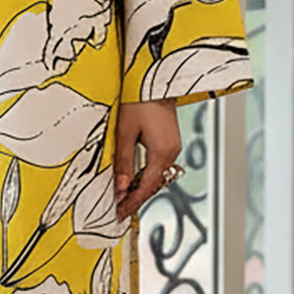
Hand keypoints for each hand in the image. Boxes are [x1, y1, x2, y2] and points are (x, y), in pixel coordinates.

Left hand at [114, 100, 181, 219]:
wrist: (154, 79)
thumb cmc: (138, 100)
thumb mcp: (125, 132)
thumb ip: (124, 161)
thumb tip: (121, 186)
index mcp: (162, 151)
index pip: (146, 187)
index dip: (132, 202)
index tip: (119, 213)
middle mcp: (172, 151)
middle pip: (154, 185)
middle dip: (137, 199)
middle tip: (119, 210)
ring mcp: (173, 146)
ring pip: (157, 176)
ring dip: (142, 188)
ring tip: (124, 198)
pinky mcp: (170, 140)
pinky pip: (159, 165)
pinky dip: (147, 176)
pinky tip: (134, 179)